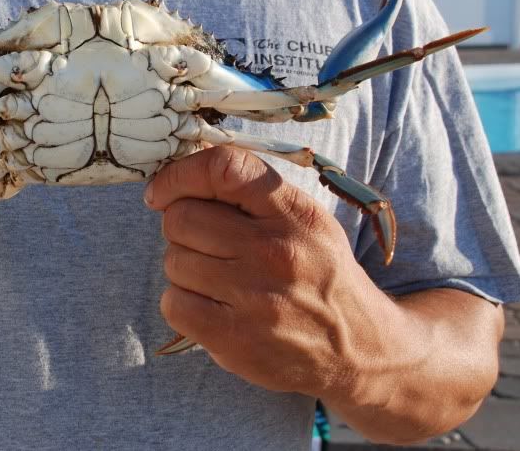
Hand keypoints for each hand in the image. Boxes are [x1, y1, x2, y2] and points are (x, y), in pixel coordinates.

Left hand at [143, 146, 397, 401]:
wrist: (357, 349)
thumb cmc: (319, 274)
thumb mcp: (306, 220)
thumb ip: (253, 193)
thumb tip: (181, 173)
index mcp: (294, 213)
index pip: (224, 169)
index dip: (180, 173)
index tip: (162, 191)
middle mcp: (275, 251)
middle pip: (182, 217)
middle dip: (182, 227)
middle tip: (207, 244)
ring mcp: (254, 297)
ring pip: (173, 260)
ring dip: (185, 267)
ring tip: (219, 279)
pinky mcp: (235, 339)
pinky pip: (173, 303)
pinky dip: (183, 303)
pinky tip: (212, 306)